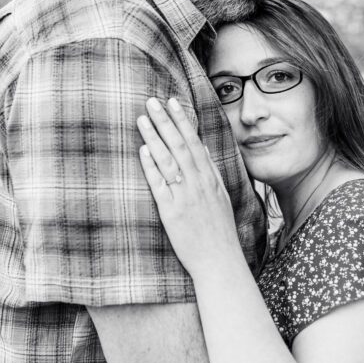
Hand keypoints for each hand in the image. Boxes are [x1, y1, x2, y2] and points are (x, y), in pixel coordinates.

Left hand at [137, 98, 240, 277]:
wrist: (219, 261)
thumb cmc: (219, 230)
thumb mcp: (221, 195)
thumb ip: (210, 170)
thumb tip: (200, 146)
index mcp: (211, 178)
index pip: (194, 142)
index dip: (182, 120)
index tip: (172, 102)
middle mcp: (199, 184)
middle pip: (180, 146)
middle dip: (165, 121)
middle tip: (152, 101)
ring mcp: (185, 197)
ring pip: (168, 160)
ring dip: (154, 137)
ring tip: (142, 119)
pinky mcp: (172, 213)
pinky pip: (160, 185)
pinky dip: (151, 167)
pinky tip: (143, 151)